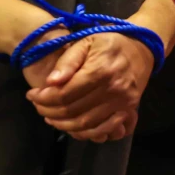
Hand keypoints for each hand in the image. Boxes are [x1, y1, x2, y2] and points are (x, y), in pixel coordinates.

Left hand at [26, 33, 153, 142]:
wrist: (142, 48)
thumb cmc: (110, 41)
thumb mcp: (86, 41)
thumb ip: (67, 61)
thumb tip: (51, 82)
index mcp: (99, 70)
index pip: (65, 93)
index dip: (44, 98)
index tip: (31, 95)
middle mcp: (112, 90)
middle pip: (73, 111)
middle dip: (50, 112)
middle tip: (38, 107)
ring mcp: (122, 103)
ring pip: (86, 124)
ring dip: (64, 125)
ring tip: (50, 118)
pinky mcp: (128, 110)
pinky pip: (103, 129)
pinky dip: (85, 133)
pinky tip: (71, 127)